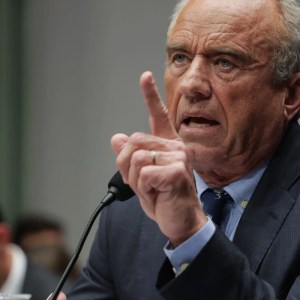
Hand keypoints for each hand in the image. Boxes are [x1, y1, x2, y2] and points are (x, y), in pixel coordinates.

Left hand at [111, 72, 207, 245]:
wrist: (182, 223)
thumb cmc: (165, 201)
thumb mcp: (142, 180)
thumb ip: (130, 159)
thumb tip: (117, 138)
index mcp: (169, 146)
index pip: (158, 116)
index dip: (150, 96)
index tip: (144, 76)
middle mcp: (176, 147)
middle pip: (133, 143)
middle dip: (127, 168)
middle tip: (144, 186)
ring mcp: (178, 158)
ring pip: (135, 159)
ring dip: (136, 181)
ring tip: (153, 192)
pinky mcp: (176, 171)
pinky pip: (143, 173)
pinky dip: (144, 189)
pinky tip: (158, 195)